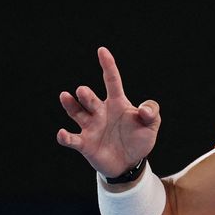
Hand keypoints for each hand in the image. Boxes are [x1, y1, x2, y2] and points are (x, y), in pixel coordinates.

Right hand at [57, 47, 160, 178]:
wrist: (130, 163)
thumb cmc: (139, 139)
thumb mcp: (152, 124)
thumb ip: (152, 112)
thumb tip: (142, 110)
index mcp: (117, 103)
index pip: (112, 80)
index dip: (108, 66)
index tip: (102, 51)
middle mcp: (101, 112)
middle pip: (91, 99)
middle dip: (86, 95)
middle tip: (83, 91)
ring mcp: (91, 127)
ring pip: (77, 113)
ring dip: (71, 105)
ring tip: (66, 96)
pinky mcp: (85, 144)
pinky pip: (72, 139)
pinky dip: (65, 137)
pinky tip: (62, 133)